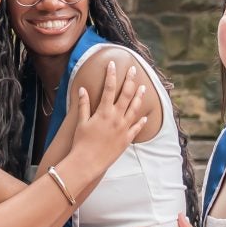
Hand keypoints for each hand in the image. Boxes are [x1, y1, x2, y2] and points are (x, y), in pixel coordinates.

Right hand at [69, 59, 146, 175]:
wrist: (88, 162)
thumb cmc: (81, 142)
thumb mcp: (81, 122)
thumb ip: (83, 105)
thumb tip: (83, 89)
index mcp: (104, 112)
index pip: (109, 88)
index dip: (111, 74)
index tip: (113, 64)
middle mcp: (116, 118)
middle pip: (126, 94)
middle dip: (130, 80)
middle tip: (133, 70)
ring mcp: (123, 128)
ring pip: (135, 109)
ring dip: (139, 97)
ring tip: (143, 87)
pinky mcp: (127, 139)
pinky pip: (137, 128)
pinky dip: (141, 121)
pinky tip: (144, 116)